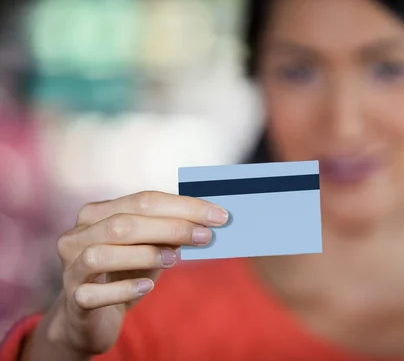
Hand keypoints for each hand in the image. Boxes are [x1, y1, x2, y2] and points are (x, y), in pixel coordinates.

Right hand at [45, 191, 227, 355]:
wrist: (89, 317)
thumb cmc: (124, 272)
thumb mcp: (149, 247)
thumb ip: (169, 232)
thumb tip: (208, 222)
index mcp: (96, 214)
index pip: (143, 200)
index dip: (184, 206)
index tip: (218, 215)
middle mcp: (77, 236)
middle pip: (123, 224)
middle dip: (170, 227)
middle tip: (206, 236)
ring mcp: (71, 268)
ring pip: (101, 254)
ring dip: (144, 254)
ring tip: (175, 259)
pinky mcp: (74, 300)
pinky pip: (94, 293)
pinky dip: (124, 289)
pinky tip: (147, 287)